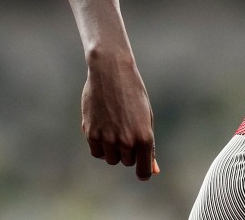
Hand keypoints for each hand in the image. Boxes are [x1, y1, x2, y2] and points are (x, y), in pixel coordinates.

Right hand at [81, 54, 159, 179]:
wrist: (110, 72)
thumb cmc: (133, 94)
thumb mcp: (146, 118)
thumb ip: (149, 146)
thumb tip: (154, 170)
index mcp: (144, 137)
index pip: (143, 171)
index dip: (144, 171)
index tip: (142, 168)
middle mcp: (126, 141)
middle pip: (126, 162)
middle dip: (128, 151)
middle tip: (127, 129)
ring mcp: (107, 139)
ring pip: (111, 159)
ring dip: (113, 149)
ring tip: (115, 126)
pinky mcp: (91, 134)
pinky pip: (96, 152)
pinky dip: (100, 145)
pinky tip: (104, 126)